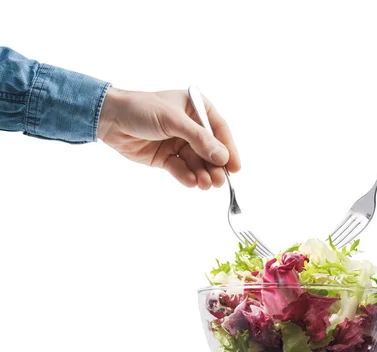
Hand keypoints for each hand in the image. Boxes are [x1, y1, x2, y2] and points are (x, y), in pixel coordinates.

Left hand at [97, 88, 240, 188]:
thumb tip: (223, 157)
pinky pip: (181, 169)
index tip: (235, 167)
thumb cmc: (141, 109)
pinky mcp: (166, 157)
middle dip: (215, 167)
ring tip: (205, 185)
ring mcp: (179, 143)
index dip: (229, 149)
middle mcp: (191, 127)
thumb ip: (199, 139)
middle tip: (219, 182)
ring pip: (197, 162)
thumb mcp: (173, 120)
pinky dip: (187, 176)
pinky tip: (192, 182)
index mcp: (197, 109)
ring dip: (202, 174)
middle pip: (210, 150)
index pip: (219, 131)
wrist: (108, 119)